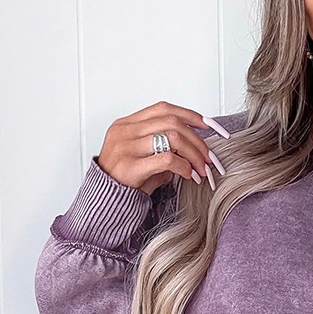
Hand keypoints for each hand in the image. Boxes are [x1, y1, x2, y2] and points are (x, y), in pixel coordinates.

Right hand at [97, 100, 221, 195]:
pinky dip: (183, 166)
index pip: (164, 109)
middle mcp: (125, 131)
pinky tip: (188, 175)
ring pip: (172, 137)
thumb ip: (163, 146)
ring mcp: (126, 147)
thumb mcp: (143, 157)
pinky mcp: (130, 166)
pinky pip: (166, 159)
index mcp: (126, 124)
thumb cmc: (125, 181)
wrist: (103, 204)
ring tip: (202, 169)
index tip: (208, 125)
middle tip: (208, 157)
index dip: (189, 115)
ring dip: (194, 153)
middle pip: (172, 122)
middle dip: (197, 140)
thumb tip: (195, 145)